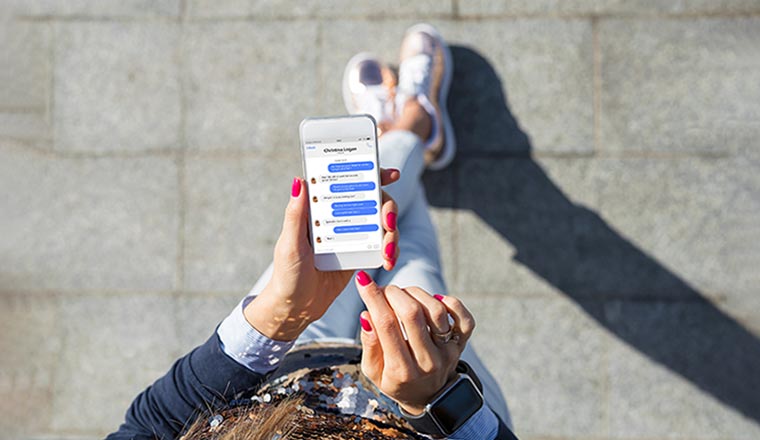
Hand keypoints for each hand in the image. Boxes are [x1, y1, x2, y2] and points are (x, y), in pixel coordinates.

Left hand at [244, 169, 400, 340]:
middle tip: (389, 223)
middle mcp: (339, 216)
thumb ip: (295, 214)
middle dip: (388, 208)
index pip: (348, 182)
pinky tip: (388, 261)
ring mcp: (352, 235)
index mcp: (320, 208)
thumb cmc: (287, 274)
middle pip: (374, 200)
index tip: (391, 174)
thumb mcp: (290, 244)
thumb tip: (300, 181)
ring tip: (388, 253)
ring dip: (392, 234)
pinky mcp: (360, 253)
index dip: (371, 174)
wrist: (296, 307)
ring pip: (383, 223)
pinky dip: (390, 250)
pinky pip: (382, 245)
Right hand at [354, 271, 475, 414]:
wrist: (427, 397)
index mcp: (401, 370)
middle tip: (384, 290)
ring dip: (416, 293)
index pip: (386, 325)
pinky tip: (434, 300)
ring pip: (436, 311)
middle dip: (393, 293)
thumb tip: (367, 315)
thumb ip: (369, 344)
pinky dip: (451, 302)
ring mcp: (447, 352)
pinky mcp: (460, 344)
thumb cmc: (396, 380)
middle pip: (412, 314)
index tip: (364, 280)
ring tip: (404, 295)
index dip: (373, 298)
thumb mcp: (373, 371)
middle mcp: (427, 361)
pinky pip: (464, 318)